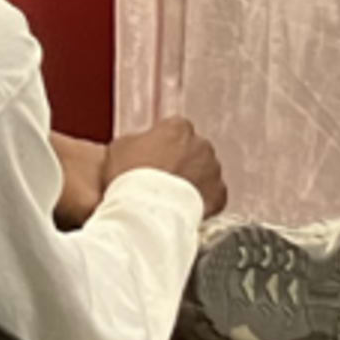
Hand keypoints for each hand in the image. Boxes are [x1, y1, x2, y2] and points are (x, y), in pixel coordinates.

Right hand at [102, 116, 227, 219]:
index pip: (174, 132)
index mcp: (178, 127)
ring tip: (170, 201)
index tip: (152, 162)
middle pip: (192, 151)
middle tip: (161, 183)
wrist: (144, 212)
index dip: (161, 148)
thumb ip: (136, 141)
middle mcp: (201, 144)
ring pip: (204, 174)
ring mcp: (213, 169)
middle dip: (181, 164)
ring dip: (192, 183)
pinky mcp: (219, 194)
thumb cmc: (129, 179)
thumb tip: (139, 147)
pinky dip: (202, 203)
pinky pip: (212, 197)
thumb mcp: (119, 148)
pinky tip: (182, 211)